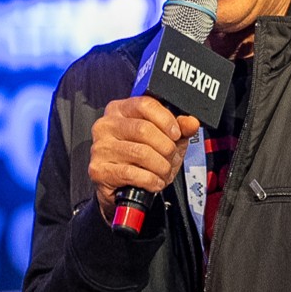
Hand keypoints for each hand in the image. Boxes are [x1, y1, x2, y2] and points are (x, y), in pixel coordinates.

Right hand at [88, 97, 200, 220]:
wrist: (121, 187)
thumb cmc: (141, 159)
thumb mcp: (164, 140)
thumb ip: (179, 129)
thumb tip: (191, 122)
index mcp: (119, 110)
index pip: (145, 104)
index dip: (166, 119)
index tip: (177, 134)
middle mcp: (106, 125)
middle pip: (144, 129)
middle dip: (165, 146)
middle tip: (171, 156)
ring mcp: (100, 147)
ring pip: (140, 152)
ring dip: (160, 165)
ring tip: (164, 171)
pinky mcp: (99, 170)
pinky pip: (131, 173)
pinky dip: (150, 180)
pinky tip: (154, 182)